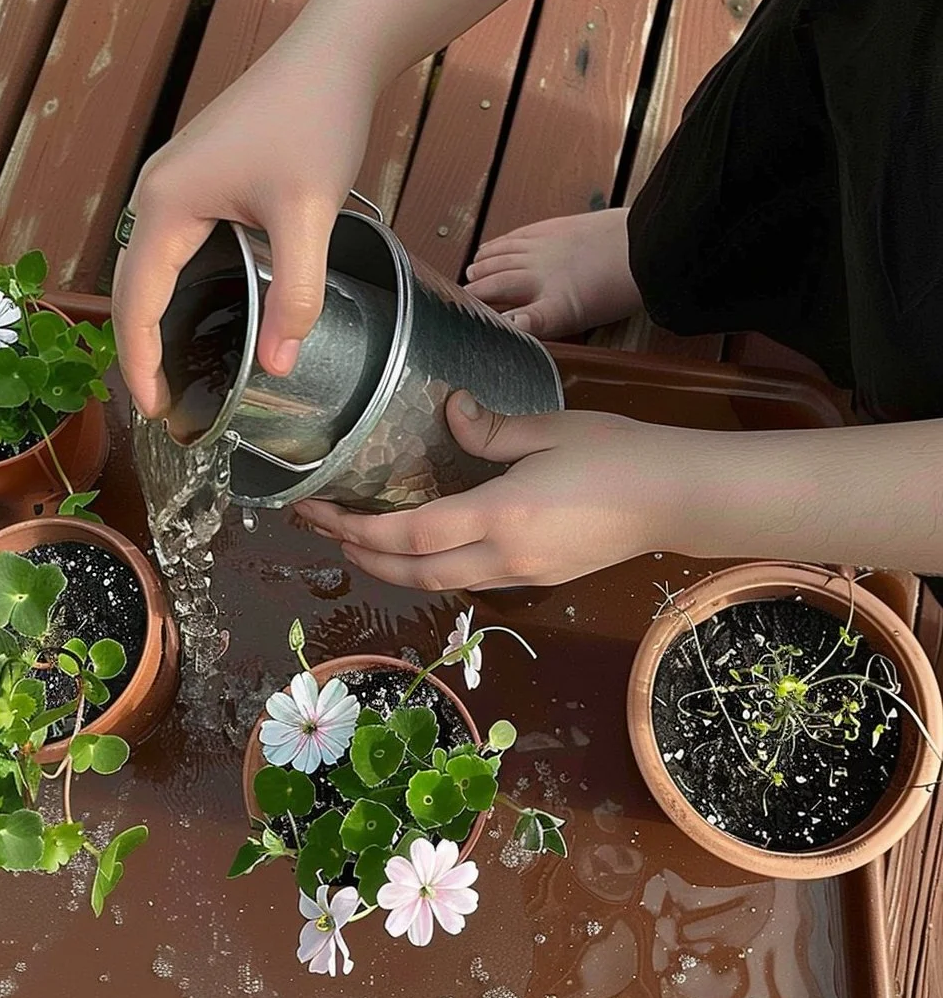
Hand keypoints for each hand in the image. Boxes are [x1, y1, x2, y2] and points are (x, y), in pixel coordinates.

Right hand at [111, 29, 376, 416]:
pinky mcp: (202, 178)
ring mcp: (177, 182)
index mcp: (167, 203)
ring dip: (160, 318)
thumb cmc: (314, 121)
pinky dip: (182, 286)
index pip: (138, 300)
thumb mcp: (310, 214)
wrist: (331, 56)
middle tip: (167, 401)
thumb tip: (281, 362)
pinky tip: (209, 308)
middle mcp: (158, 191)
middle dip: (144, 347)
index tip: (157, 410)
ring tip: (179, 367)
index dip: (141, 361)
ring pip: (155, 267)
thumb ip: (296, 292)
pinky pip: (177, 246)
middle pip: (135, 286)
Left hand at [293, 392, 685, 591]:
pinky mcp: (539, 578)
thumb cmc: (618, 455)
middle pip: (414, 573)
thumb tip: (448, 412)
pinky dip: (429, 569)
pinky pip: (469, 580)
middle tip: (323, 531)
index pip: (412, 535)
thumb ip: (490, 428)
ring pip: (439, 584)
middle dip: (361, 556)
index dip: (358, 528)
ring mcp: (523, 575)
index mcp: (502, 516)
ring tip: (358, 542)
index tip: (321, 511)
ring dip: (391, 568)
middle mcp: (505, 557)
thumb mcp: (550, 429)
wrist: (676, 499)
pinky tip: (420, 547)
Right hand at [464, 208, 640, 338]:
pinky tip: (493, 248)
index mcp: (546, 303)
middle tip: (463, 299)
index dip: (486, 318)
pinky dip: (498, 245)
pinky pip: (514, 237)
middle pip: (495, 282)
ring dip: (483, 266)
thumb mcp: (581, 318)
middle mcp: (536, 274)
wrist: (641, 246)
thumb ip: (543, 322)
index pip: (507, 314)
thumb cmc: (619, 287)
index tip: (470, 325)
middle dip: (476, 291)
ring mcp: (541, 248)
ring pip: (500, 257)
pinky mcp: (549, 228)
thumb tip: (513, 324)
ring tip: (473, 271)